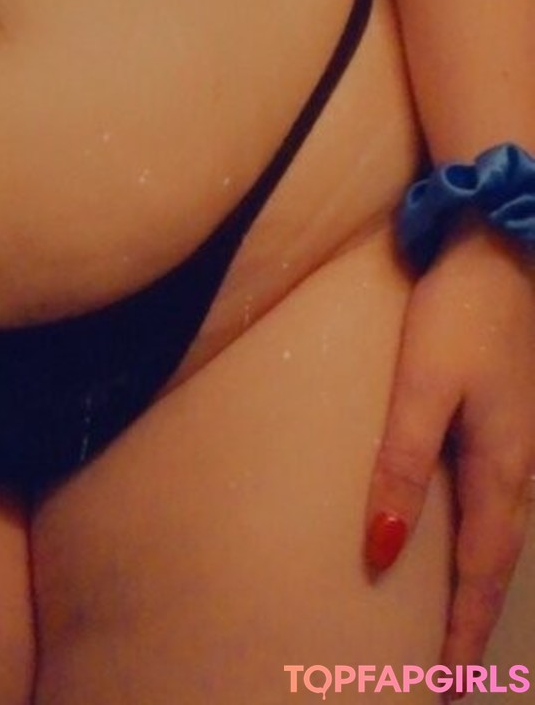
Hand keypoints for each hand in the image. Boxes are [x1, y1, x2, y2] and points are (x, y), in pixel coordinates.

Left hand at [365, 225, 534, 667]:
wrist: (500, 242)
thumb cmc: (459, 314)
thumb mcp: (422, 389)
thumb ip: (401, 466)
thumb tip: (383, 552)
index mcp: (501, 469)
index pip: (481, 574)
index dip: (464, 633)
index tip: (448, 686)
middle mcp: (520, 463)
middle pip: (496, 561)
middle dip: (473, 620)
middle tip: (451, 674)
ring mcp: (520, 436)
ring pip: (501, 528)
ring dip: (479, 579)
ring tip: (455, 619)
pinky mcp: (509, 409)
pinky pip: (498, 495)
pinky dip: (483, 533)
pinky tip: (465, 530)